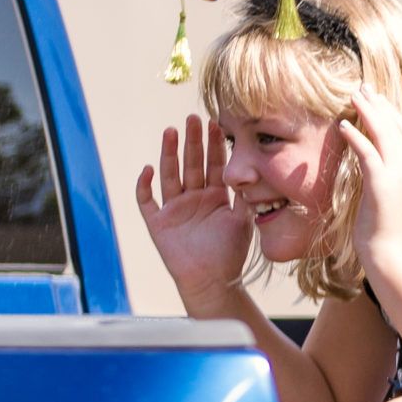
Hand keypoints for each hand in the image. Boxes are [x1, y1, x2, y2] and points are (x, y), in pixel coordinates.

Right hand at [134, 114, 251, 312]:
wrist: (214, 282)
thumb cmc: (230, 254)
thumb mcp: (243, 221)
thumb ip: (247, 197)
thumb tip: (257, 173)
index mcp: (215, 197)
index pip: (214, 165)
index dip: (215, 146)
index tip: (218, 124)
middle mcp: (193, 198)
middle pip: (191, 163)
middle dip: (193, 141)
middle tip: (193, 118)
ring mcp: (174, 209)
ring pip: (170, 175)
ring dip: (169, 153)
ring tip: (171, 131)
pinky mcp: (158, 223)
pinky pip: (146, 201)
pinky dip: (145, 185)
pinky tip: (149, 169)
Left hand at [335, 86, 401, 268]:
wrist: (393, 254)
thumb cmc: (389, 232)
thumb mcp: (394, 198)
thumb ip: (390, 179)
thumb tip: (378, 170)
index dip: (390, 112)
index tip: (376, 98)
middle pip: (396, 125)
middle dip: (378, 104)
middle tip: (362, 88)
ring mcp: (399, 174)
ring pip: (384, 133)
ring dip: (367, 112)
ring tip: (352, 96)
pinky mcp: (382, 183)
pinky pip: (367, 152)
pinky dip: (355, 136)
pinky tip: (343, 125)